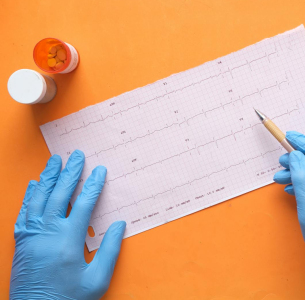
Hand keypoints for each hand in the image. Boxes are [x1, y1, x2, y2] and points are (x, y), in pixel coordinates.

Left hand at [10, 151, 125, 299]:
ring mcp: (31, 236)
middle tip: (76, 155)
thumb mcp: (97, 280)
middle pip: (59, 194)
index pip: (83, 204)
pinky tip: (35, 185)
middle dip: (70, 173)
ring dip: (48, 177)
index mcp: (68, 240)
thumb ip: (109, 250)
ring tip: (55, 161)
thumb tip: (119, 224)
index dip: (93, 185)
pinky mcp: (21, 242)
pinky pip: (24, 212)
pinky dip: (30, 195)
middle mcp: (47, 233)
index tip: (100, 170)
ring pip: (39, 198)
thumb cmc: (68, 299)